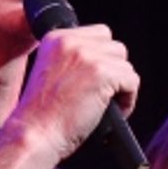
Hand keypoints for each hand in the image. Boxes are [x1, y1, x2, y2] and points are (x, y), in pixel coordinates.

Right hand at [7, 24, 138, 158]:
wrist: (35, 134)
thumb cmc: (41, 115)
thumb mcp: (51, 72)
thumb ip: (74, 60)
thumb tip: (106, 60)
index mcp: (55, 38)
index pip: (99, 34)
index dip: (103, 59)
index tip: (96, 80)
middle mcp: (71, 41)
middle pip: (116, 48)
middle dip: (114, 71)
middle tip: (104, 94)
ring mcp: (87, 56)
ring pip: (126, 65)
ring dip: (122, 86)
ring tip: (106, 105)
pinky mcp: (102, 73)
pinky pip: (132, 81)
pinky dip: (128, 100)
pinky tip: (112, 112)